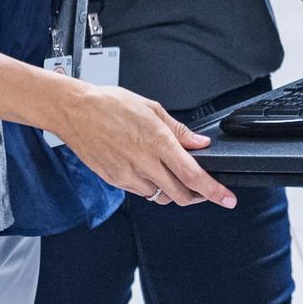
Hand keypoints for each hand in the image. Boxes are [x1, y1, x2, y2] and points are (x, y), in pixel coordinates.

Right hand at [49, 84, 236, 208]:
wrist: (75, 112)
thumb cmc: (110, 105)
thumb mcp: (152, 109)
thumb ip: (179, 131)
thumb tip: (200, 145)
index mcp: (158, 142)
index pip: (193, 175)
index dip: (214, 191)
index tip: (227, 199)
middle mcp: (144, 163)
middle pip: (180, 194)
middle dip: (198, 196)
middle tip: (205, 190)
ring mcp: (128, 175)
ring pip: (161, 197)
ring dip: (174, 192)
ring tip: (175, 177)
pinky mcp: (115, 181)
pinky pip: (142, 193)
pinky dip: (153, 188)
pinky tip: (151, 173)